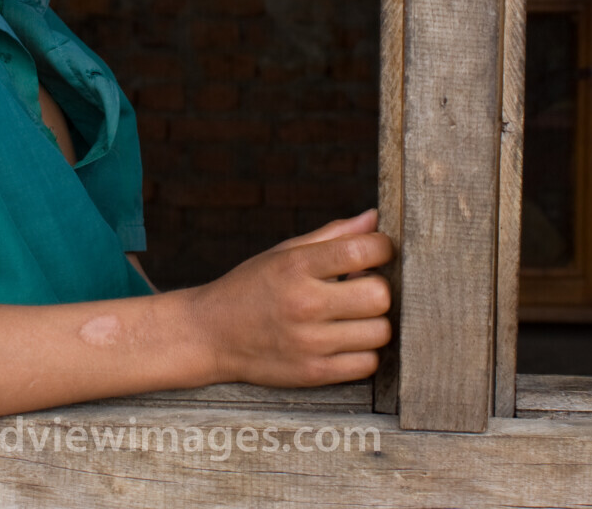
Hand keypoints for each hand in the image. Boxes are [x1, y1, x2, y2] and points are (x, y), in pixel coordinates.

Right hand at [185, 209, 393, 387]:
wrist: (209, 334)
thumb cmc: (251, 287)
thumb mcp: (283, 253)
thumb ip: (332, 236)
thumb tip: (374, 218)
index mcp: (296, 266)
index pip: (361, 251)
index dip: (382, 248)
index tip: (378, 252)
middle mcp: (303, 304)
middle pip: (379, 295)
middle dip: (378, 288)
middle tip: (362, 287)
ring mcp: (309, 343)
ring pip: (380, 332)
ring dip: (374, 322)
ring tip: (354, 316)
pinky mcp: (313, 373)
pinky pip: (367, 364)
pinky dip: (364, 352)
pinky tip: (346, 340)